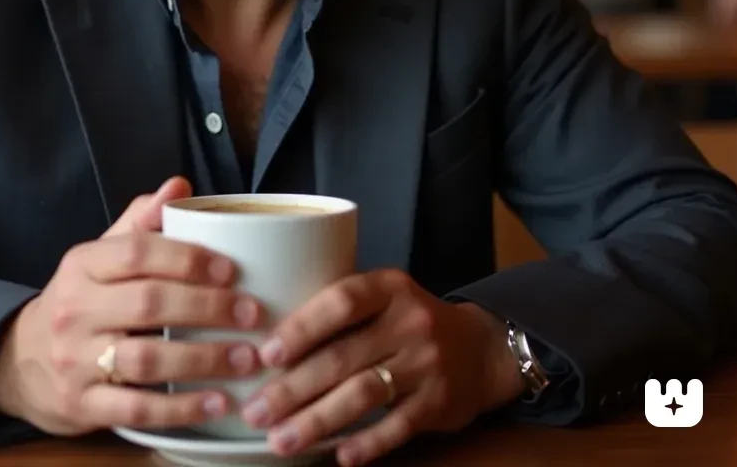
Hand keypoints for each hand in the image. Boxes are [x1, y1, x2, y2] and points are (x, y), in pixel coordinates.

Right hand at [0, 177, 263, 434]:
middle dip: (207, 308)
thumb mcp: (101, 255)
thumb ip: (141, 221)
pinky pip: (137, 409)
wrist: (23, 361)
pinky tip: (218, 402)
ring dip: (203, 360)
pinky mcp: (83, 405)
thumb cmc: (82, 299)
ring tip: (246, 359)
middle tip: (252, 314)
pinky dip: (181, 408)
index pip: (137, 252)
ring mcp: (76, 361)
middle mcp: (75, 310)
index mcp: (83, 264)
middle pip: (148, 304)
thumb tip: (180, 185)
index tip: (231, 270)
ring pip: (145, 359)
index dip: (187, 258)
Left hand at [239, 269, 523, 466]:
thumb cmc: (408, 321)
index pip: (341, 300)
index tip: (265, 354)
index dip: (302, 327)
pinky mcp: (439, 403)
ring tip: (281, 440)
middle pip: (343, 356)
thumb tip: (267, 338)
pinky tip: (338, 455)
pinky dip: (367, 443)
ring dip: (317, 421)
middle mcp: (409, 322)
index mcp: (389, 287)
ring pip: (363, 394)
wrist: (480, 348)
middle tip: (256, 411)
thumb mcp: (383, 297)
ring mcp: (426, 363)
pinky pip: (397, 427)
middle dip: (293, 388)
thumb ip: (339, 310)